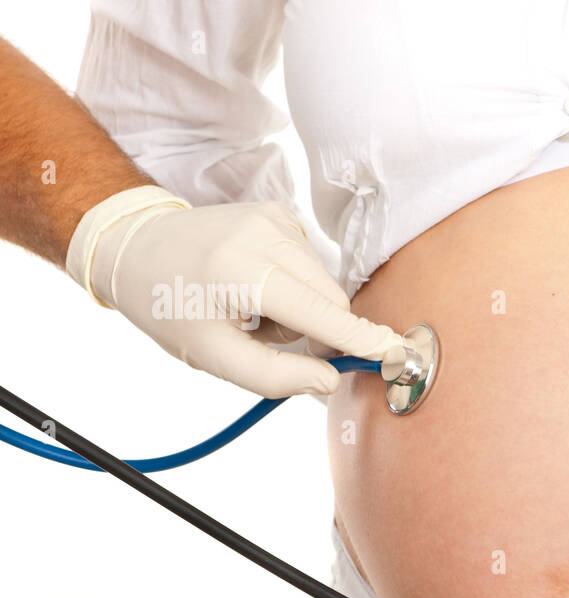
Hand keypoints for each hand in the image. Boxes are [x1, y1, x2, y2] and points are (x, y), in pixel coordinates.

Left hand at [65, 186, 403, 396]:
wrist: (136, 246)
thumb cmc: (170, 306)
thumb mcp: (212, 356)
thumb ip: (274, 377)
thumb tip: (329, 380)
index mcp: (241, 273)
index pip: (319, 312)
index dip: (360, 338)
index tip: (399, 353)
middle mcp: (263, 235)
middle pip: (332, 299)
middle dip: (319, 330)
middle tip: (272, 341)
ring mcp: (274, 217)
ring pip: (325, 284)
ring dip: (304, 308)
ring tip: (255, 310)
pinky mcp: (280, 212)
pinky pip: (312, 264)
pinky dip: (297, 285)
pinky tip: (259, 286)